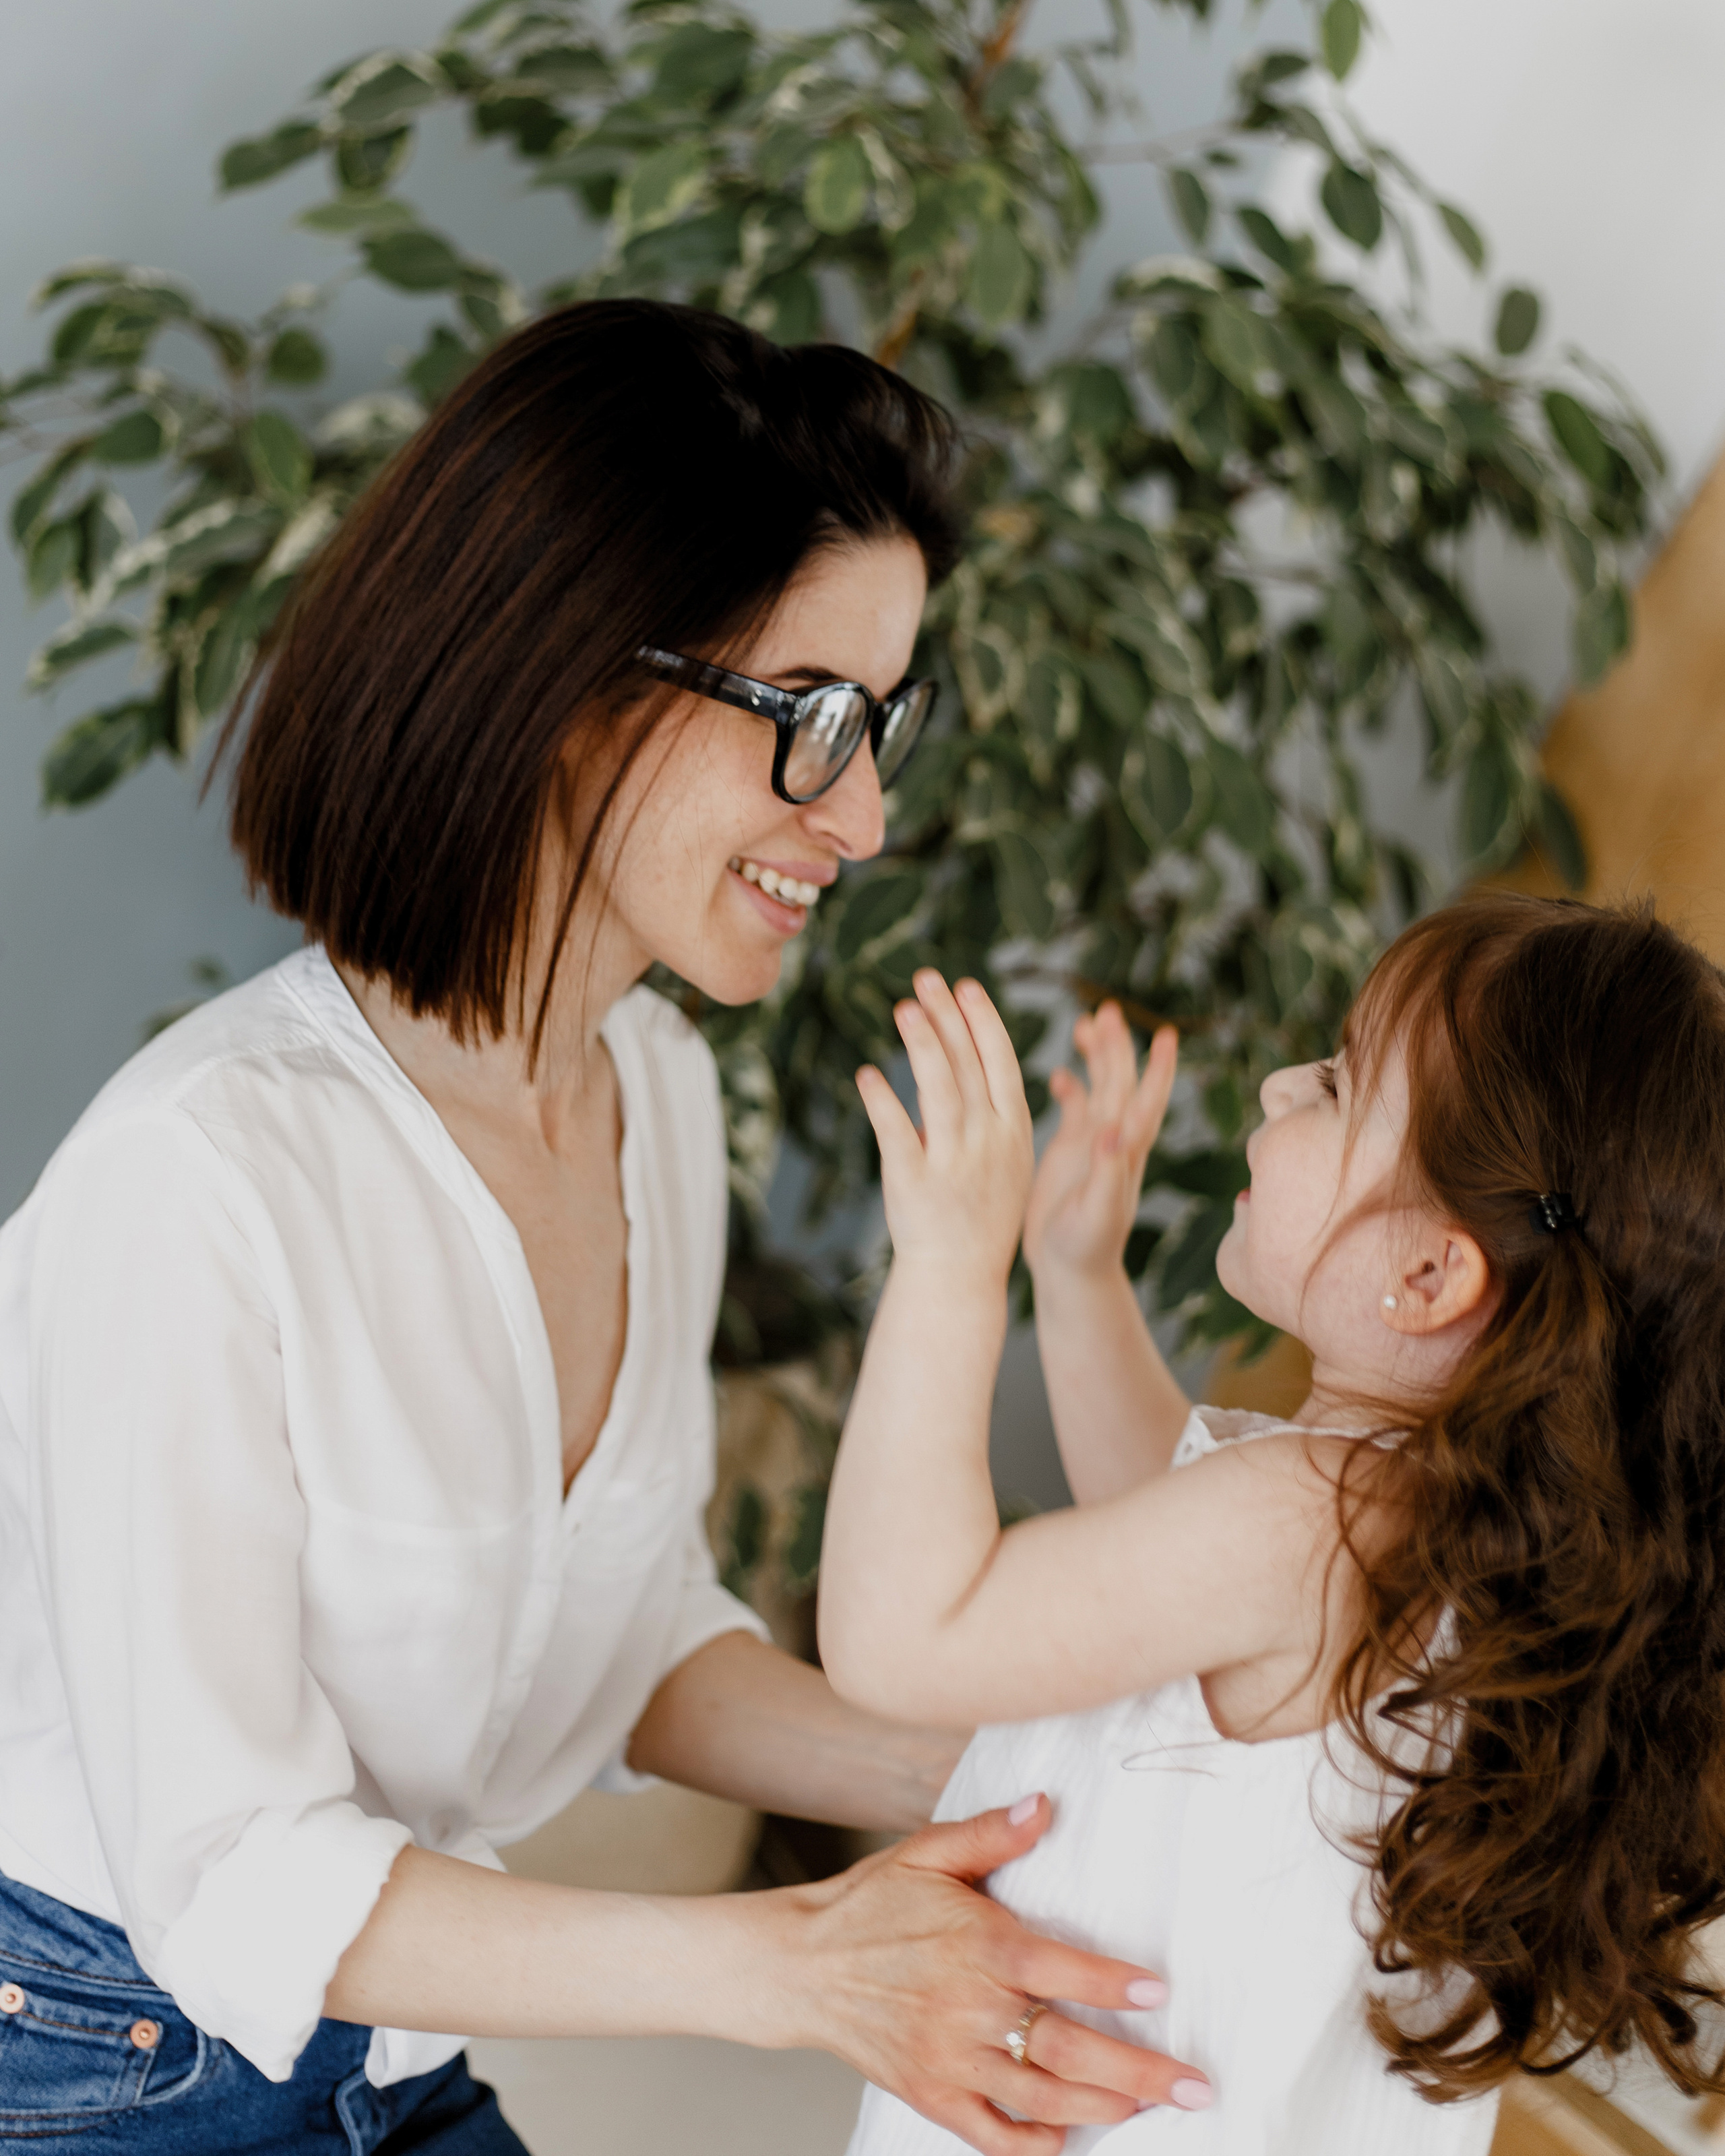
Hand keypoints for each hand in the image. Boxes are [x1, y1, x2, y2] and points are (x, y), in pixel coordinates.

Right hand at [778, 1795, 1206, 2153]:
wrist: (800, 1965)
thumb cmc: (870, 1904)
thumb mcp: (927, 1852)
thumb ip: (991, 1833)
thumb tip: (1045, 1805)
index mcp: (976, 1945)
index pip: (1058, 1970)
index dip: (1110, 1983)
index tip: (1157, 1991)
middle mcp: (969, 2008)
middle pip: (1067, 2049)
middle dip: (1139, 2071)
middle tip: (1194, 2085)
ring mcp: (949, 2059)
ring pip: (1042, 2097)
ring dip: (1103, 2107)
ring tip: (1149, 2106)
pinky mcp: (930, 2094)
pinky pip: (991, 2135)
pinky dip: (1033, 2145)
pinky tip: (1067, 2138)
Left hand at [856, 971, 1033, 1285]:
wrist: (959, 1275)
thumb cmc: (980, 1213)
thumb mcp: (1005, 1160)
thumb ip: (990, 1109)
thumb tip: (963, 1050)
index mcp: (1014, 1132)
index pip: (1002, 1064)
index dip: (983, 1022)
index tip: (967, 985)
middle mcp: (987, 1142)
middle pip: (969, 1067)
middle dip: (949, 1017)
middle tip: (927, 977)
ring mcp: (953, 1163)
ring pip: (940, 1093)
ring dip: (924, 1046)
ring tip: (904, 1007)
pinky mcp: (914, 1183)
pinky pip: (897, 1136)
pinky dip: (884, 1103)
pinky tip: (869, 1074)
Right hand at [1022, 1005, 1176, 1283]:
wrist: (1069, 1270)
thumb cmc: (1084, 1248)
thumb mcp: (1097, 1210)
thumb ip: (1107, 1170)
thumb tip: (1114, 1129)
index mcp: (1125, 1151)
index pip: (1146, 1101)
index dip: (1158, 1069)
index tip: (1168, 1036)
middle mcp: (1114, 1141)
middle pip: (1121, 1083)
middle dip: (1118, 1046)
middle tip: (1109, 1010)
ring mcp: (1094, 1144)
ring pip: (1100, 1088)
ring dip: (1097, 1057)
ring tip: (1087, 1023)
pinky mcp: (1072, 1152)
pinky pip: (1075, 1109)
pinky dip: (1070, 1087)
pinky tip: (1058, 1073)